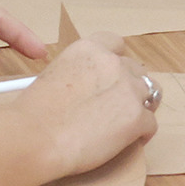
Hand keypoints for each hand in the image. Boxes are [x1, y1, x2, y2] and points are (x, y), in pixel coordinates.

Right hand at [14, 33, 159, 178]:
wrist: (36, 138)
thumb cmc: (34, 113)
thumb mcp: (53, 75)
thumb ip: (78, 73)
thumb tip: (86, 88)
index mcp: (88, 49)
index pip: (115, 44)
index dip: (116, 61)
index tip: (112, 76)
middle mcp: (112, 62)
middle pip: (135, 69)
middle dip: (129, 86)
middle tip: (117, 106)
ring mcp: (128, 89)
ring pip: (150, 93)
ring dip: (140, 105)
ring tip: (128, 122)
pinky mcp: (137, 117)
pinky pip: (151, 124)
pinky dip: (142, 133)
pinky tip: (130, 141)